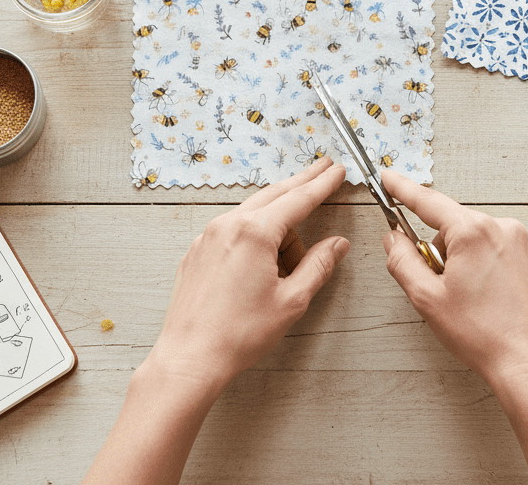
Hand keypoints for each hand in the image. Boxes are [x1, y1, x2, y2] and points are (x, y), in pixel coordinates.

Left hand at [151, 157, 349, 393]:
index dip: (322, 184)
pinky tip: (260, 268)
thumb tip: (338, 244)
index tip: (336, 171)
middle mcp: (229, 224)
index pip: (299, 199)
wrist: (190, 357)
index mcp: (255, 233)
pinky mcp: (198, 250)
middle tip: (324, 170)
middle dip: (302, 182)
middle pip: (275, 194)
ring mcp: (209, 235)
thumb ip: (318, 266)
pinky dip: (253, 238)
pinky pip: (233, 230)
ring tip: (287, 269)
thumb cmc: (239, 334)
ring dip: (277, 226)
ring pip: (253, 215)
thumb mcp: (291, 301)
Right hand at [381, 170, 527, 388]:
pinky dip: (492, 267)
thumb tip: (393, 240)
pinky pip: (504, 251)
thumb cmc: (482, 335)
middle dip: (442, 249)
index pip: (428, 202)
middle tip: (443, 284)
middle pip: (455, 225)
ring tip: (474, 297)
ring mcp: (526, 243)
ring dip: (468, 258)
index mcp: (472, 232)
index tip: (389, 178)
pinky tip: (493, 297)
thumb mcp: (427, 299)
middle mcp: (503, 228)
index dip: (403, 189)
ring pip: (480, 239)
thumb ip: (402, 261)